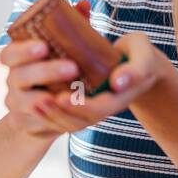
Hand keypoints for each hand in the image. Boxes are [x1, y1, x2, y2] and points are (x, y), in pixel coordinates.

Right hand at [0, 0, 89, 138]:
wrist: (46, 110)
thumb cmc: (56, 71)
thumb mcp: (62, 49)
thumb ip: (70, 27)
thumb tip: (83, 4)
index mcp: (16, 61)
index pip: (8, 53)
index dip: (23, 50)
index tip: (43, 45)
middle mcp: (12, 82)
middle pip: (19, 77)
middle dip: (45, 71)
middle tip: (72, 67)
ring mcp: (16, 105)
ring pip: (29, 103)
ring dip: (50, 98)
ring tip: (73, 94)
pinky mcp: (26, 124)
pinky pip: (37, 123)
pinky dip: (54, 119)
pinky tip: (72, 114)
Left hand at [32, 29, 170, 133]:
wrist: (138, 63)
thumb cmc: (139, 54)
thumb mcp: (144, 56)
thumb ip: (136, 69)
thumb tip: (118, 82)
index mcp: (121, 97)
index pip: (100, 108)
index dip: (79, 106)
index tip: (59, 97)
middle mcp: (106, 107)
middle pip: (82, 120)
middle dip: (60, 113)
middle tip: (38, 101)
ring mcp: (95, 107)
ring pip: (73, 122)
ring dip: (52, 116)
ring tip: (33, 103)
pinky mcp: (84, 103)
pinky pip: (67, 116)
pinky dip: (52, 114)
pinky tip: (34, 103)